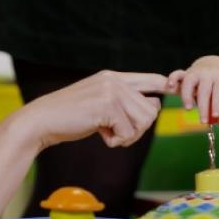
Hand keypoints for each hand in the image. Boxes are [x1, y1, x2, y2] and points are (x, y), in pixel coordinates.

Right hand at [23, 70, 166, 149]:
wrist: (42, 121)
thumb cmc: (69, 117)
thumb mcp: (99, 105)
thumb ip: (123, 103)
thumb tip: (155, 106)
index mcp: (113, 78)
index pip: (150, 78)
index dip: (166, 85)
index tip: (176, 89)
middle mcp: (114, 80)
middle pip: (151, 110)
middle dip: (138, 129)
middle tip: (117, 134)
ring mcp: (111, 91)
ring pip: (143, 121)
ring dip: (128, 136)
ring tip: (108, 134)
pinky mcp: (107, 106)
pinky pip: (128, 132)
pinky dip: (116, 141)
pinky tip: (100, 135)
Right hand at [167, 56, 218, 123]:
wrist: (217, 65)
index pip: (218, 92)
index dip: (216, 105)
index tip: (215, 117)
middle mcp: (208, 73)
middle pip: (204, 91)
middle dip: (203, 107)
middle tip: (204, 122)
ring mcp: (196, 72)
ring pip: (189, 82)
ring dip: (187, 95)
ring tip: (189, 109)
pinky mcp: (187, 73)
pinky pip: (177, 74)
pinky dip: (172, 79)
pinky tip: (170, 87)